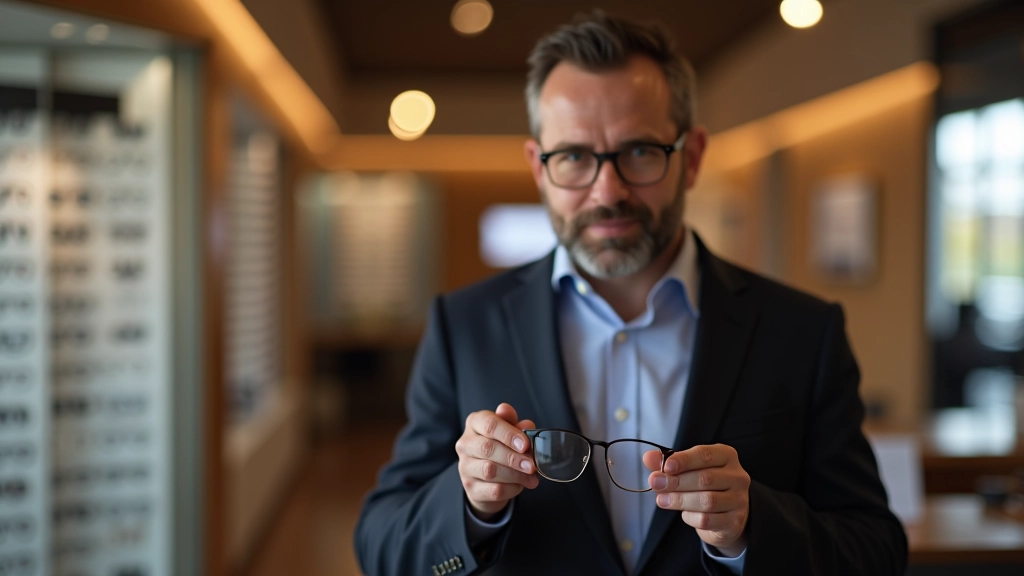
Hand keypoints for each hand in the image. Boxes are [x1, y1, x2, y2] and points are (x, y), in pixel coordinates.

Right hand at [456, 403, 537, 520]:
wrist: (487, 475)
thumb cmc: (500, 445)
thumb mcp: (509, 430)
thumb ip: (517, 425)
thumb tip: (526, 424)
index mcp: (474, 423)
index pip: (489, 424)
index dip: (508, 434)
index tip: (525, 445)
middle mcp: (465, 443)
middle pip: (487, 448)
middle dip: (513, 457)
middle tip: (531, 465)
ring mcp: (465, 467)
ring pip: (490, 471)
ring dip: (515, 474)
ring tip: (532, 477)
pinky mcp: (471, 488)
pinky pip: (494, 490)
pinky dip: (511, 488)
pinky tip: (521, 485)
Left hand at [644, 444, 749, 556]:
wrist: (726, 514)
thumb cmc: (705, 485)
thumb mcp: (689, 469)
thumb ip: (669, 462)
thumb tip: (648, 458)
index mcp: (726, 456)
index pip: (705, 455)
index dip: (684, 460)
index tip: (665, 466)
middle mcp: (737, 476)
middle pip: (705, 478)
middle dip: (677, 481)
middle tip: (655, 483)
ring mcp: (739, 500)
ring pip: (707, 501)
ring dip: (680, 500)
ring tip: (662, 499)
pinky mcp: (734, 521)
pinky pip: (708, 520)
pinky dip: (691, 517)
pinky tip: (684, 513)